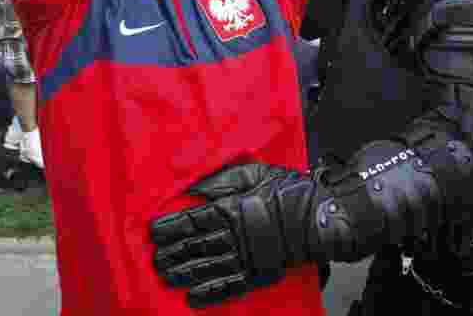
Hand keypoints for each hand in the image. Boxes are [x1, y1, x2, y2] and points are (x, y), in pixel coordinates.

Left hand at [150, 134, 472, 306]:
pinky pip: (229, 287)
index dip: (170, 227)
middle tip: (155, 258)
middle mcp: (233, 235)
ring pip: (206, 268)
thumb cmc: (288, 189)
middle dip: (172, 253)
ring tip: (166, 276)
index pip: (192, 219)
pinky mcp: (257, 274)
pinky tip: (192, 300)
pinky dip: (210, 294)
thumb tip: (193, 189)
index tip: (153, 231)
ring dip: (184, 273)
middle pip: (195, 246)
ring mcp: (245, 257)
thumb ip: (221, 180)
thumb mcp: (253, 172)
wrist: (320, 217)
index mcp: (230, 207)